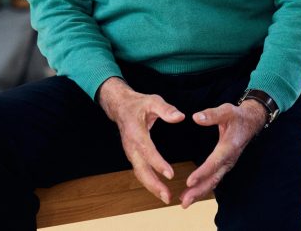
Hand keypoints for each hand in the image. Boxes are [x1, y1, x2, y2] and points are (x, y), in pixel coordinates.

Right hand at [96, 77, 184, 204]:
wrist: (120, 107)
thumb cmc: (138, 104)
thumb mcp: (152, 101)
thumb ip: (166, 109)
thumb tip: (180, 117)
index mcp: (136, 132)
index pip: (147, 150)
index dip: (157, 163)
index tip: (170, 174)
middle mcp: (131, 146)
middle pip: (140, 169)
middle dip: (153, 184)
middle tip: (167, 197)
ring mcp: (131, 153)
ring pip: (139, 174)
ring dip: (152, 187)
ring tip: (166, 198)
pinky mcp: (133, 156)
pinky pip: (140, 171)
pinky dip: (149, 182)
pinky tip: (160, 189)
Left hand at [179, 99, 266, 207]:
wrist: (251, 122)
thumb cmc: (237, 116)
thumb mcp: (227, 111)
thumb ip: (212, 115)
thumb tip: (195, 117)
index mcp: (229, 146)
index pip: (214, 162)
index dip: (202, 172)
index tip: (189, 181)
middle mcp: (229, 159)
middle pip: (213, 178)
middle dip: (198, 191)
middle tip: (184, 202)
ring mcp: (227, 164)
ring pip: (213, 182)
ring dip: (199, 193)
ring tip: (184, 202)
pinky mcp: (224, 165)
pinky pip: (214, 179)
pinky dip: (203, 188)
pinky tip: (192, 193)